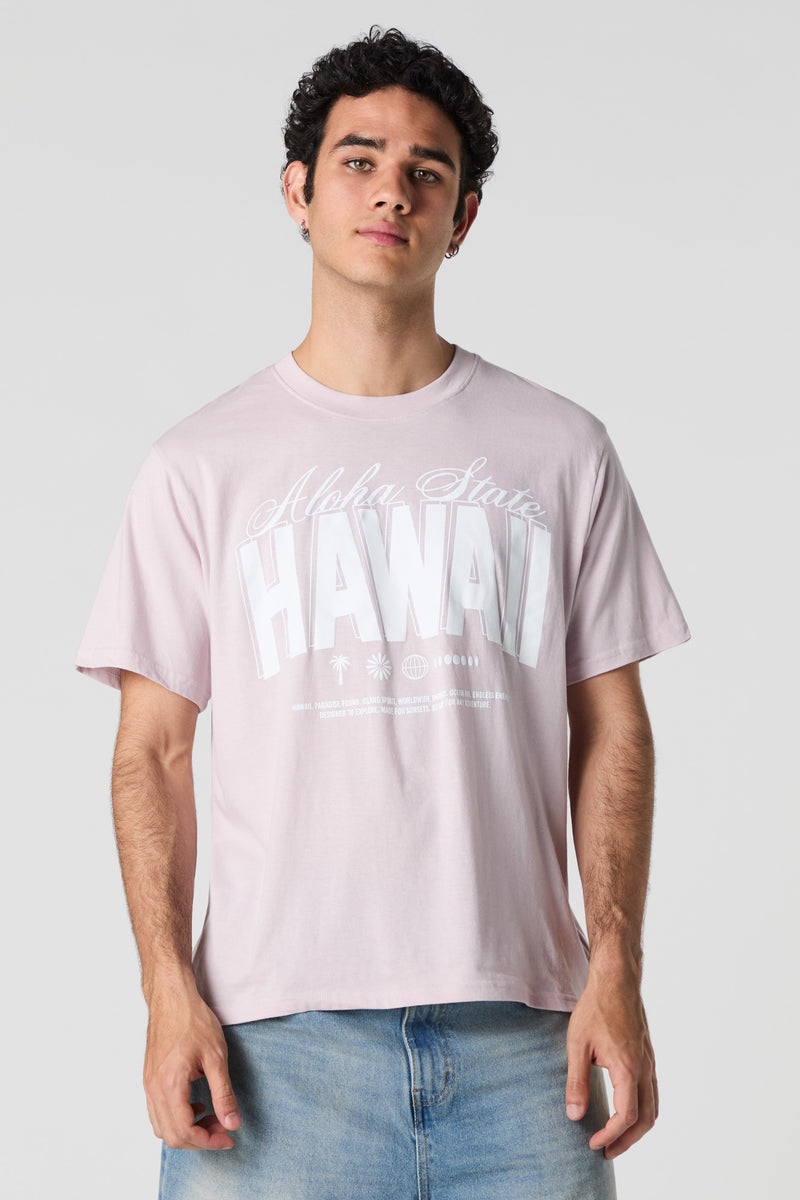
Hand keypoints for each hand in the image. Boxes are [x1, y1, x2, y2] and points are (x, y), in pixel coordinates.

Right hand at [143, 973, 241, 1149]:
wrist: (172, 997)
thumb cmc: (193, 1021)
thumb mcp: (216, 1057)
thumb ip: (224, 1093)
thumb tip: (232, 1123)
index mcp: (170, 1085)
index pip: (185, 1132)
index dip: (209, 1141)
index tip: (228, 1137)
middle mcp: (154, 1089)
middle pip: (172, 1136)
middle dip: (200, 1139)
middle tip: (223, 1128)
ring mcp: (148, 1085)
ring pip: (162, 1127)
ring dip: (187, 1131)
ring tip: (212, 1116)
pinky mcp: (149, 1079)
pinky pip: (158, 1112)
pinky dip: (176, 1118)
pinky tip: (197, 1104)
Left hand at [565, 965, 657, 1158]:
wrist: (616, 981)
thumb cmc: (595, 1009)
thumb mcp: (577, 1045)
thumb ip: (577, 1082)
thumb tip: (574, 1116)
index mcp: (628, 1068)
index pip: (626, 1116)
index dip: (610, 1135)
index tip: (593, 1144)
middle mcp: (645, 1069)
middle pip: (646, 1120)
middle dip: (627, 1141)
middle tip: (605, 1152)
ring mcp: (650, 1063)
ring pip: (653, 1108)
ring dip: (636, 1129)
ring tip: (615, 1139)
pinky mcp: (648, 1057)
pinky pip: (652, 1093)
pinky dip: (642, 1111)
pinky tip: (624, 1112)